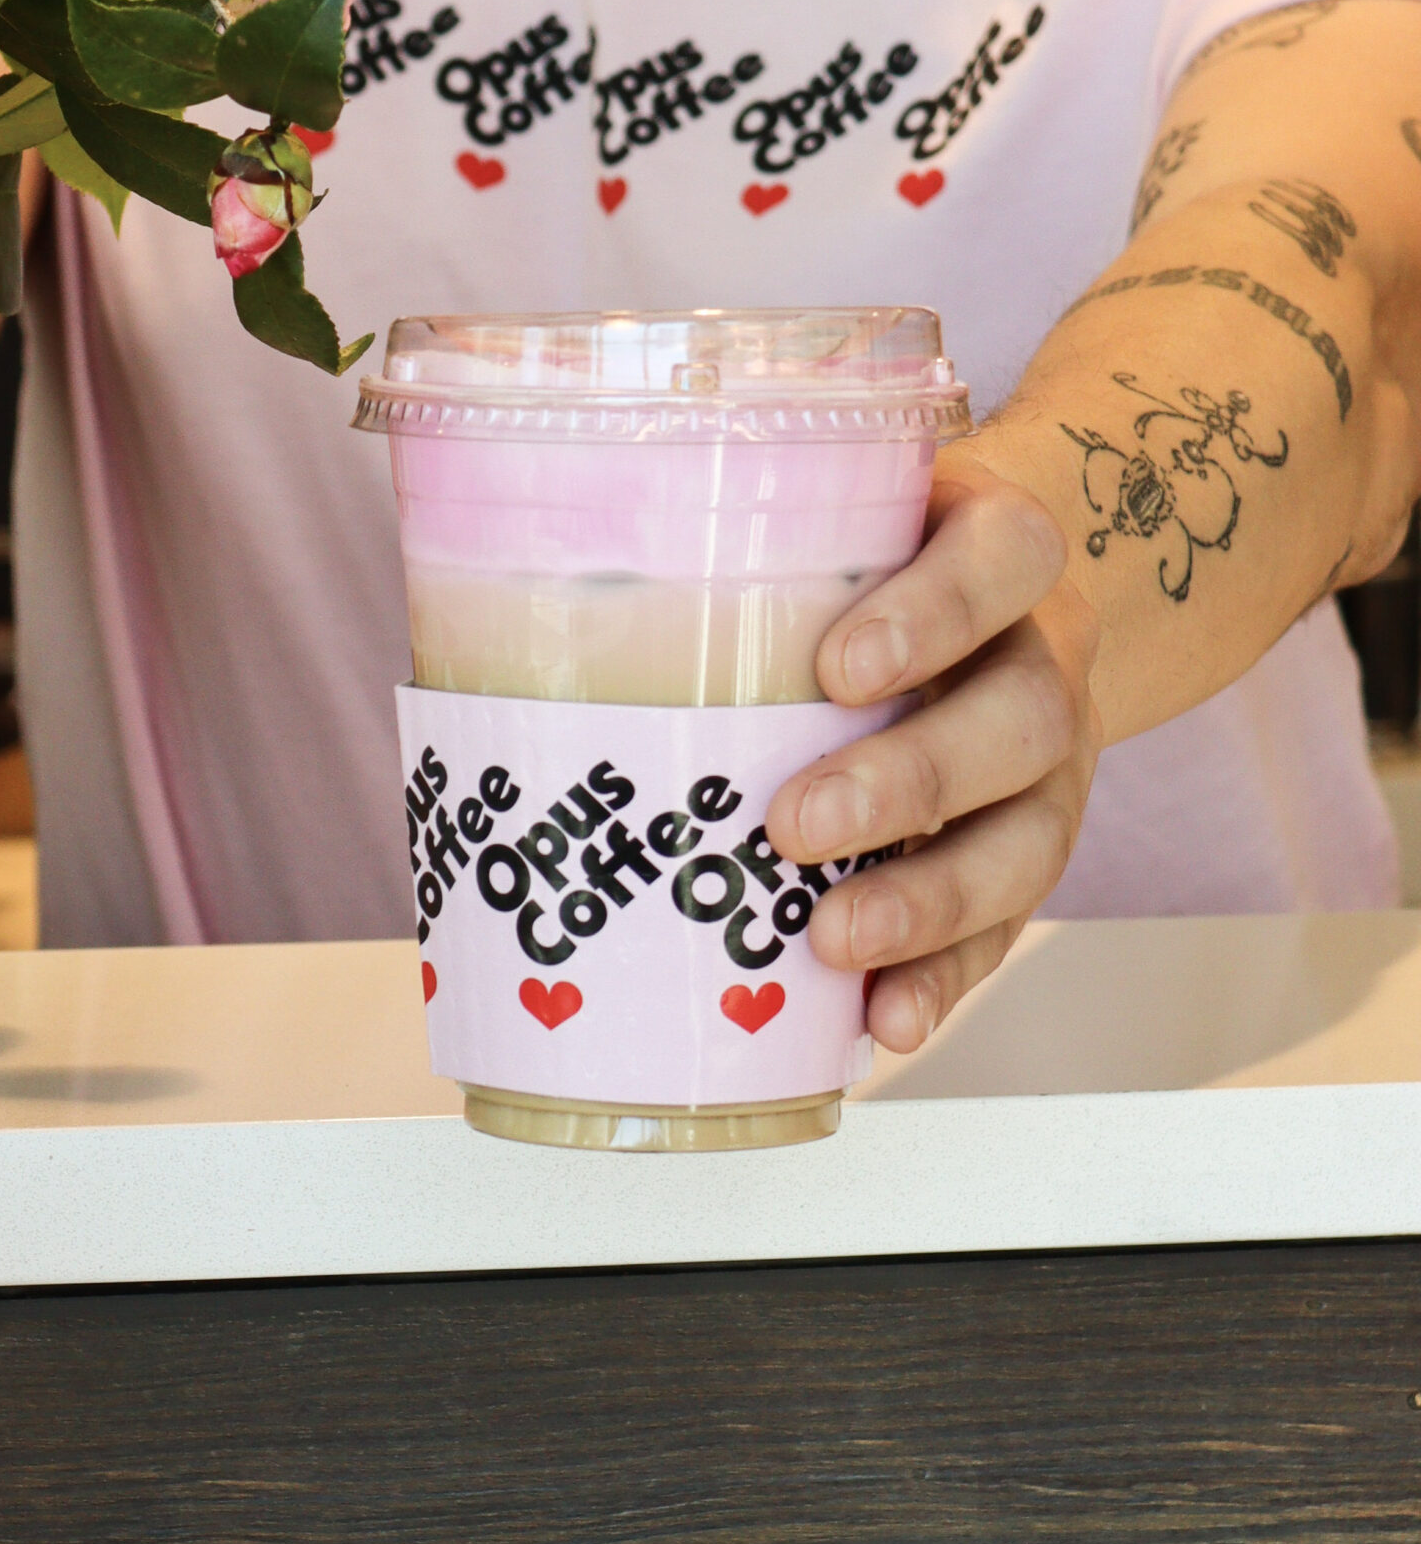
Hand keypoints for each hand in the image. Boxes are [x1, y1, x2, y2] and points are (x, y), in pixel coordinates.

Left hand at [764, 457, 1100, 1053]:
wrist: (986, 606)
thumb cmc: (856, 567)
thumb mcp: (815, 525)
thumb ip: (713, 549)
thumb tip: (498, 605)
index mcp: (994, 550)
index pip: (1006, 554)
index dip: (937, 611)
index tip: (838, 667)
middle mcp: (1038, 659)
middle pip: (1021, 715)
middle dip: (911, 780)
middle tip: (796, 823)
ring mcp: (1045, 768)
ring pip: (1029, 835)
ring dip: (930, 899)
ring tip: (832, 940)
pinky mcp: (1026, 853)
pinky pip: (1004, 928)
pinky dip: (944, 977)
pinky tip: (882, 1018)